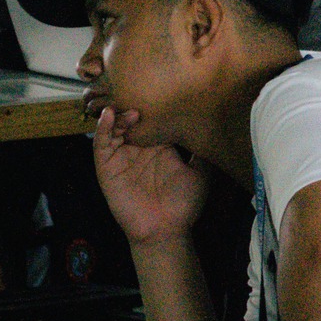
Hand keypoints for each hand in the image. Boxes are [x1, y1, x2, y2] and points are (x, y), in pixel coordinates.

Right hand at [91, 106, 208, 245]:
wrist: (166, 230)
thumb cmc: (183, 205)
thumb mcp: (201, 172)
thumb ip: (204, 151)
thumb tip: (219, 129)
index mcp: (159, 147)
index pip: (152, 118)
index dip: (153, 104)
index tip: (159, 89)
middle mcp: (139, 149)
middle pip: (131, 119)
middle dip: (132, 103)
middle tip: (139, 92)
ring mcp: (122, 157)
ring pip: (115, 127)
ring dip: (118, 114)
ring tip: (128, 108)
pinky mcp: (108, 168)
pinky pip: (101, 144)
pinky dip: (103, 128)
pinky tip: (110, 116)